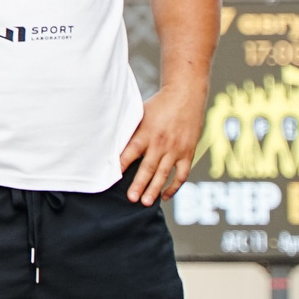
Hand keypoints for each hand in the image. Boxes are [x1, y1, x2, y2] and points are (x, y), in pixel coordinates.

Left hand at [119, 84, 205, 205]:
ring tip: (146, 202)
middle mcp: (161, 142)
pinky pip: (181, 174)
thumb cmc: (158, 106)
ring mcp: (175, 149)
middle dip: (139, 184)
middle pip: (148, 167)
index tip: (113, 176)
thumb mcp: (140, 114)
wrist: (185, 96)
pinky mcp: (187, 153)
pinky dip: (174, 187)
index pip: (131, 150)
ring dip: (155, 189)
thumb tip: (111, 145)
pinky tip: (165, 196)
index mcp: (146, 132)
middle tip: (131, 198)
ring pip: (164, 173)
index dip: (122, 163)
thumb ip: (130, 131)